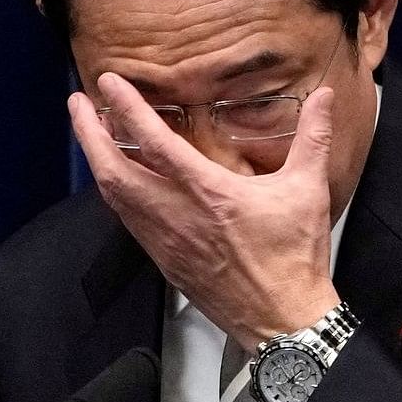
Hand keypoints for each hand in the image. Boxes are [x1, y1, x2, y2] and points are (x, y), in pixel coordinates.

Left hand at [66, 73, 344, 346]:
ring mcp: (165, 241)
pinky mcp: (163, 260)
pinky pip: (127, 219)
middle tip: (77, 104)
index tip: (109, 83)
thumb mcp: (308, 190)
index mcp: (209, 193)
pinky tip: (116, 178)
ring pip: (114, 196)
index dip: (127, 108)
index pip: (155, 142)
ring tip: (91, 133)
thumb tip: (324, 98)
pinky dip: (115, 192)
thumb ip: (313, 137)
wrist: (283, 319)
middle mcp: (177, 215)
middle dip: (88, 133)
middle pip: (113, 170)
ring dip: (97, 161)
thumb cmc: (294, 258)